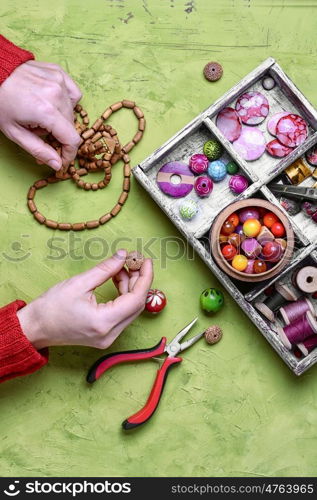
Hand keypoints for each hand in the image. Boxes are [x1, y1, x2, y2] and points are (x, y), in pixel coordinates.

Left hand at [0, 60, 81, 169]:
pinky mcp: (59, 73)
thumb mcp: (15, 133)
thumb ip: (39, 150)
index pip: (72, 140)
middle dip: (59, 136)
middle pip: (71, 127)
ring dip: (61, 119)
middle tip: (40, 133)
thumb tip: (58, 164)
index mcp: (47, 112)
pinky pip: (73, 94)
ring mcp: (59, 82)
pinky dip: (67, 102)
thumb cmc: (0, 102)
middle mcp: (57, 96)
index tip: (62, 159)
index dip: (69, 154)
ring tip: (42, 115)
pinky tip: (53, 103)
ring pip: (72, 112)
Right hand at [17, 250, 152, 349]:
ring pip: (130, 309)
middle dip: (138, 280)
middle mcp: (110, 334)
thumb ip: (105, 269)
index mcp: (104, 322)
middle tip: (134, 261)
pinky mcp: (105, 336)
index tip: (146, 261)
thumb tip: (123, 256)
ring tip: (119, 269)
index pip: (136, 299)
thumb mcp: (79, 283)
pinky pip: (122, 314)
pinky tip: (116, 281)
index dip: (145, 278)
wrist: (35, 328)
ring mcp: (108, 337)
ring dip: (129, 287)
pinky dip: (122, 297)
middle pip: (136, 305)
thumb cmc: (51, 308)